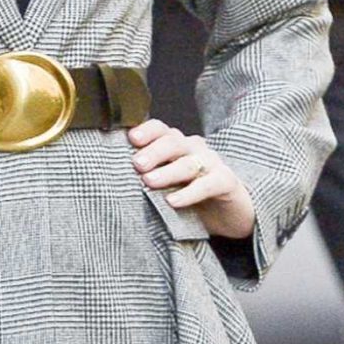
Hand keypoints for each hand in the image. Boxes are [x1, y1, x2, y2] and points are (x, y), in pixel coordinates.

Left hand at [128, 116, 254, 240]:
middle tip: (137, 165)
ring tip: (149, 182)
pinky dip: (190, 193)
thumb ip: (146, 177)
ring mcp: (210, 164)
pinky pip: (207, 184)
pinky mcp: (225, 182)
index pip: (161, 129)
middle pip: (173, 142)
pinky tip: (173, 202)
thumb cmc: (189, 197)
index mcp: (175, 145)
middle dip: (154, 152)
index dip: (146, 131)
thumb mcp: (165, 185)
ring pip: (188, 163)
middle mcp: (193, 149)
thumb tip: (114, 180)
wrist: (229, 214)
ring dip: (168, 172)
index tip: (131, 139)